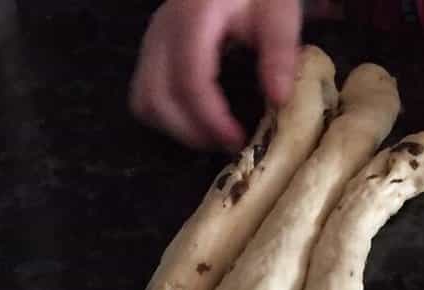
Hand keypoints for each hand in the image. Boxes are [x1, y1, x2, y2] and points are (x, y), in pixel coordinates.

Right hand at [130, 0, 303, 151]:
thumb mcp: (278, 12)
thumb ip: (279, 52)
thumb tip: (278, 99)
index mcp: (194, 16)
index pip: (190, 79)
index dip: (211, 119)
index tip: (238, 139)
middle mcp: (163, 28)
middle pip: (158, 97)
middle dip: (193, 132)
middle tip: (229, 142)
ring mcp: (151, 40)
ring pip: (145, 101)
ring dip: (177, 129)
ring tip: (213, 134)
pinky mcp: (150, 51)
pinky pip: (144, 96)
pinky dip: (167, 117)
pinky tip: (196, 119)